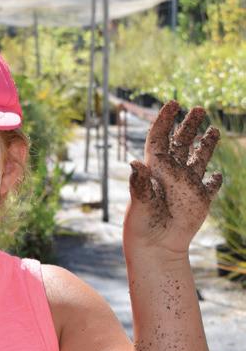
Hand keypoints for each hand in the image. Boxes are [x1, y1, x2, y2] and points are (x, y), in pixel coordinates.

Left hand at [124, 101, 222, 257]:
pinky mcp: (199, 201)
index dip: (165, 120)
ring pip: (198, 159)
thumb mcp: (140, 202)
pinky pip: (210, 186)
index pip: (159, 139)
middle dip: (188, 125)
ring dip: (206, 145)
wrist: (156, 247)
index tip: (173, 103)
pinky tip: (217, 175)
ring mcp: (187, 187)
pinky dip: (215, 180)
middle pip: (181, 143)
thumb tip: (134, 162)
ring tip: (213, 131)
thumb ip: (140, 183)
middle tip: (198, 109)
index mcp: (156, 170)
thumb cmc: (142, 225)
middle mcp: (172, 175)